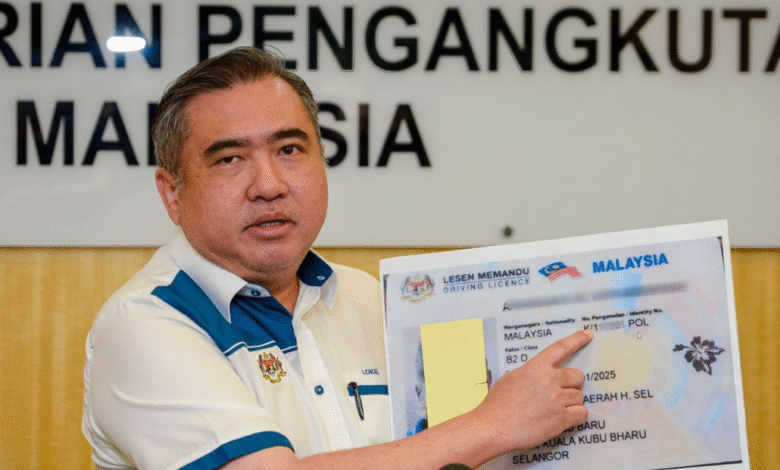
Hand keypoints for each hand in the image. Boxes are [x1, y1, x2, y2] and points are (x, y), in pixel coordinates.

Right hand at [470, 329, 592, 454]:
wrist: (493, 427)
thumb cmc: (498, 404)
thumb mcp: (511, 377)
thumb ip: (531, 372)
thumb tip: (543, 373)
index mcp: (535, 367)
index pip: (561, 348)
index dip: (577, 339)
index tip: (588, 334)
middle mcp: (549, 381)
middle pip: (577, 376)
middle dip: (572, 383)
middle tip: (561, 391)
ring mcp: (556, 400)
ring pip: (580, 396)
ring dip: (571, 402)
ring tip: (555, 408)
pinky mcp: (561, 419)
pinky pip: (582, 414)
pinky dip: (576, 416)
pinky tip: (564, 418)